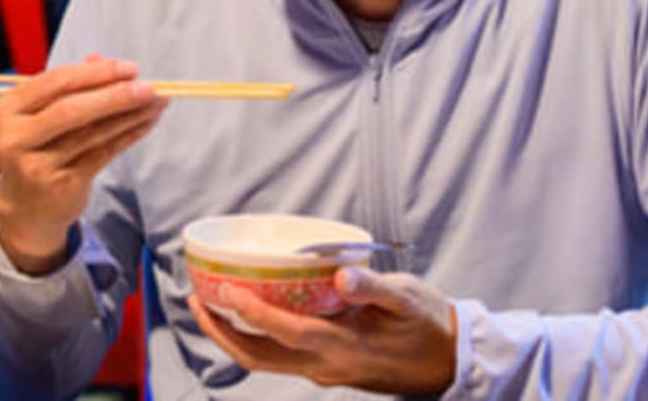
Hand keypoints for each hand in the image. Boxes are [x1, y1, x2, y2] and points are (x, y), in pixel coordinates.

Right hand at [0, 56, 166, 273]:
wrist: (26, 209)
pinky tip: (146, 123)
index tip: (129, 67)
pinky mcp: (62, 185)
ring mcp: (38, 164)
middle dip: (114, 95)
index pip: (55, 82)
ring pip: (92, 133)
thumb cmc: (36, 149)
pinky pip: (102, 154)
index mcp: (8, 108)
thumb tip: (99, 58)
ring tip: (156, 102)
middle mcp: (17, 136)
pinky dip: (128, 136)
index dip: (95, 73)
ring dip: (129, 115)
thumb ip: (66, 86)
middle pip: (71, 109)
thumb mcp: (41, 114)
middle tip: (148, 86)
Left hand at [190, 265, 457, 393]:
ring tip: (206, 304)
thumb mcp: (408, 299)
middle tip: (194, 298)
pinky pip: (279, 358)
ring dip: (231, 337)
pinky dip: (254, 339)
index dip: (253, 314)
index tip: (226, 290)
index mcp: (345, 348)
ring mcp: (325, 372)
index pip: (286, 334)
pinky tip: (246, 312)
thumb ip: (374, 287)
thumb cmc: (430, 324)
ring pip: (265, 362)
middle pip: (259, 358)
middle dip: (221, 332)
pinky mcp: (328, 369)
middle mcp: (327, 366)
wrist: (453, 363)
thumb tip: (341, 274)